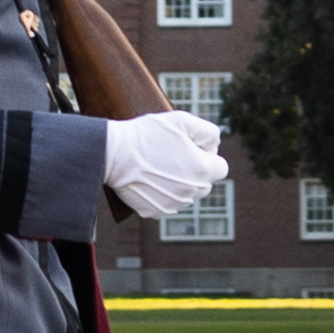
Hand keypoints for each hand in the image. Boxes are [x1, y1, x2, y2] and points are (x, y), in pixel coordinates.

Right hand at [100, 109, 227, 215]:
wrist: (113, 153)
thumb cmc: (147, 134)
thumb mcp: (182, 120)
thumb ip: (209, 132)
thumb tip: (214, 147)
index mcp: (202, 171)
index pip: (220, 168)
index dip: (207, 156)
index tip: (190, 149)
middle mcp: (192, 193)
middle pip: (205, 184)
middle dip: (195, 171)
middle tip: (173, 155)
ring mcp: (173, 205)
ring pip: (187, 195)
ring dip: (179, 183)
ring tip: (159, 165)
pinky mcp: (155, 211)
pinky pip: (168, 203)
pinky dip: (162, 193)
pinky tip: (149, 178)